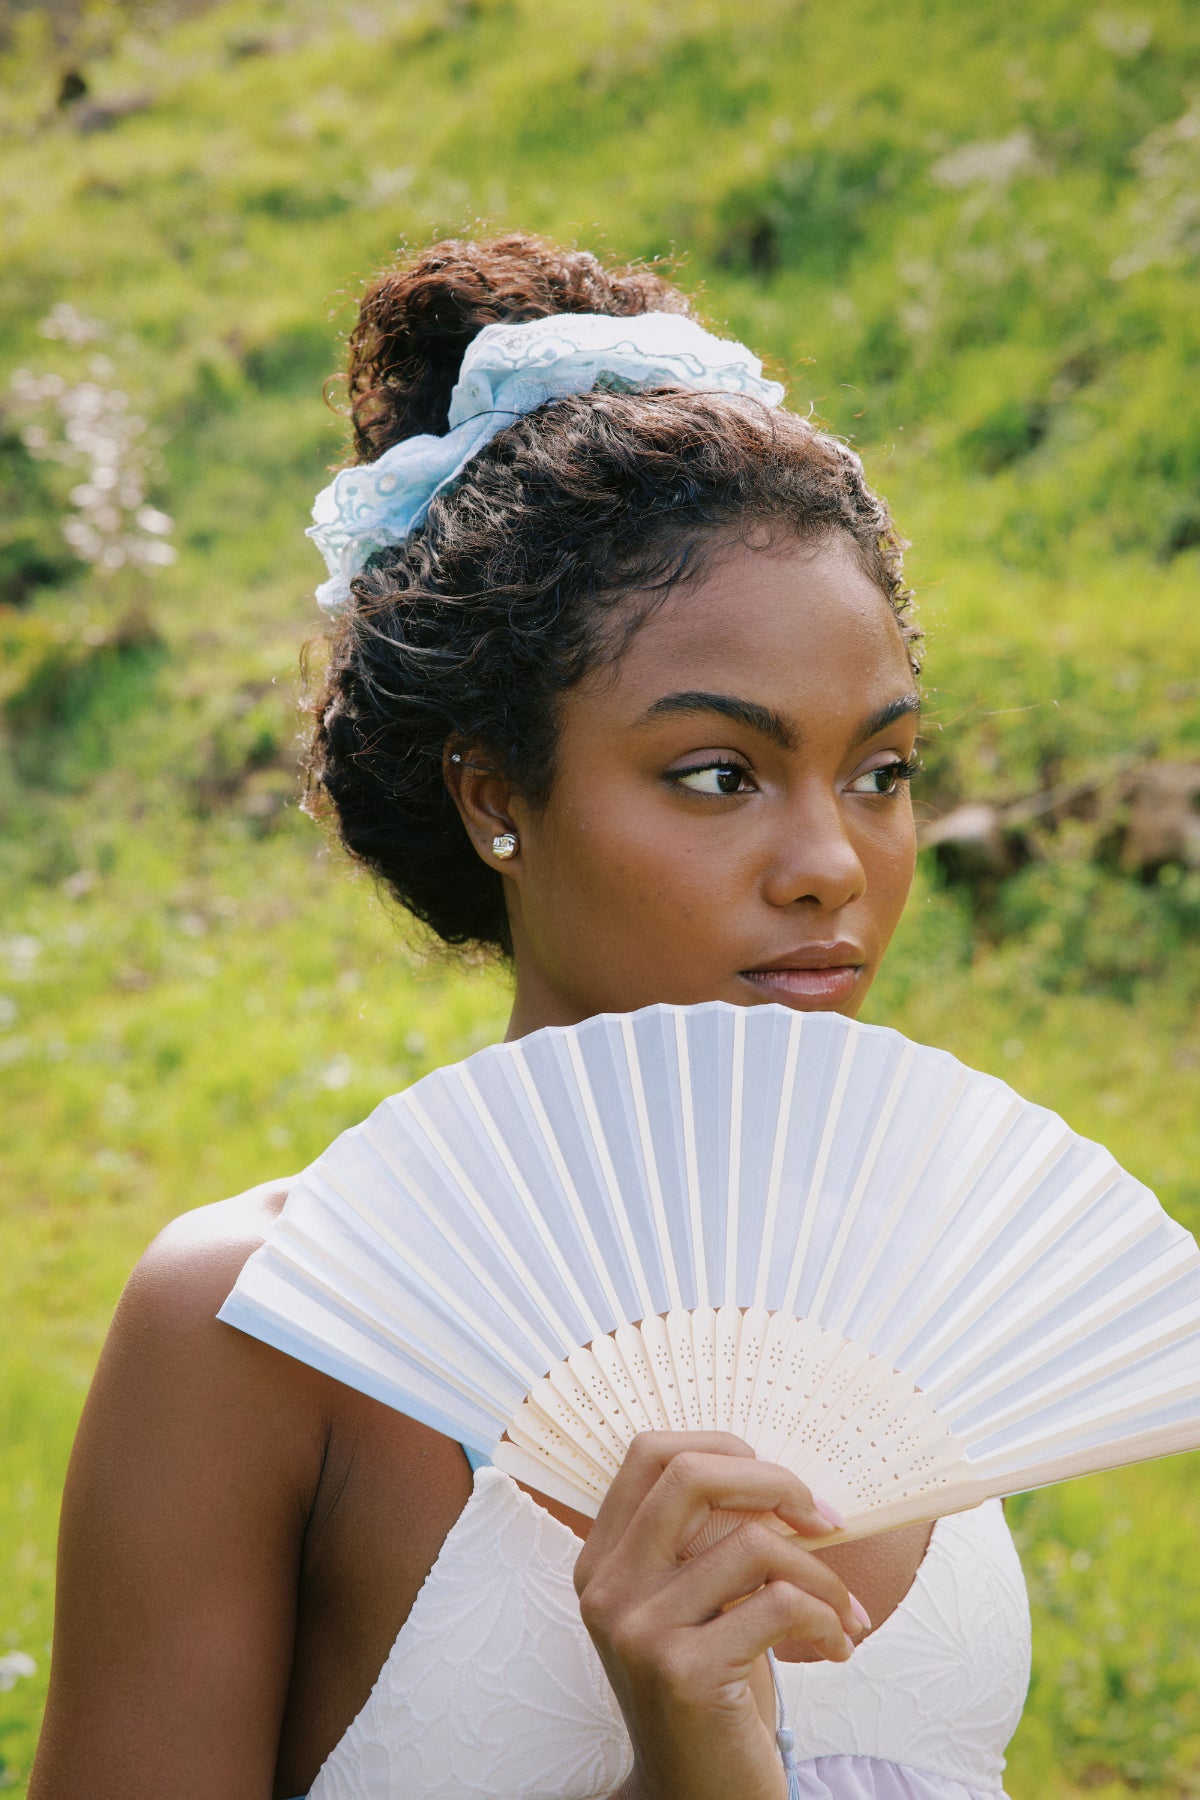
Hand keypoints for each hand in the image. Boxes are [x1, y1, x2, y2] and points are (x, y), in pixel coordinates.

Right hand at [575, 1432, 867, 1799]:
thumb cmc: (710, 1694)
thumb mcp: (692, 1606)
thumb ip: (704, 1540)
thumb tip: (777, 1478)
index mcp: (602, 1560)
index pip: (650, 1453)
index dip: (723, 1448)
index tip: (777, 1484)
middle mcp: (608, 1588)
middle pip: (690, 1475)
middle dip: (774, 1481)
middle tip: (825, 1519)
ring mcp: (639, 1630)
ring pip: (752, 1544)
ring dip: (822, 1572)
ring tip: (844, 1610)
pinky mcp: (683, 1673)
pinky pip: (777, 1604)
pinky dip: (826, 1617)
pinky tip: (837, 1645)